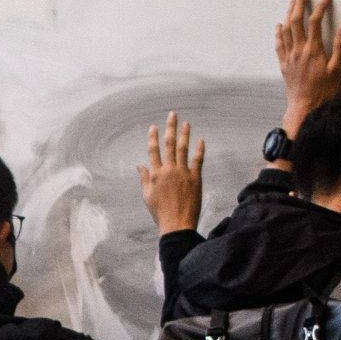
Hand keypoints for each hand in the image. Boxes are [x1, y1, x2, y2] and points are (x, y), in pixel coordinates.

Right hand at [137, 111, 206, 232]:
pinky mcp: (195, 179)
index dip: (153, 137)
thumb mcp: (147, 196)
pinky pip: (198, 160)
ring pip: (183, 149)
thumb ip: (144, 178)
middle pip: (169, 144)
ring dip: (185, 134)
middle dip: (170, 128)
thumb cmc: (160, 213)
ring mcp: (183, 173)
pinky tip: (201, 140)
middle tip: (173, 114)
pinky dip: (199, 150)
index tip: (154, 126)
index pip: (153, 151)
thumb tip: (140, 165)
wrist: (177, 225)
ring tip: (186, 123)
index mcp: (156, 174)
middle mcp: (169, 171)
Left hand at [274, 0, 340, 138]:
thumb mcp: (337, 70)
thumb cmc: (323, 92)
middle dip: (299, 5)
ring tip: (292, 2)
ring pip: (286, 31)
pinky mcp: (284, 65)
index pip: (316, 22)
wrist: (304, 108)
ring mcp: (289, 57)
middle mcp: (298, 51)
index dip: (320, 7)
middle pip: (296, 22)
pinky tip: (279, 26)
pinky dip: (279, 32)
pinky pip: (279, 44)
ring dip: (288, 14)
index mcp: (313, 50)